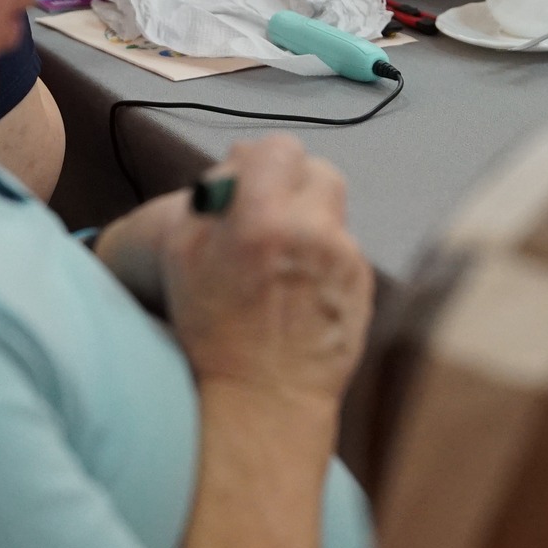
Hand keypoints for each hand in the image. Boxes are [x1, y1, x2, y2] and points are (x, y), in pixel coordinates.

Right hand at [161, 137, 373, 404]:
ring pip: (333, 212)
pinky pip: (344, 249)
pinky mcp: (364, 284)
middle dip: (292, 186)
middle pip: (318, 171)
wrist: (264, 398)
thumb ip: (210, 197)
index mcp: (262, 220)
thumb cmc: (213, 331)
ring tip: (283, 257)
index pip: (279, 149)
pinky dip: (323, 257)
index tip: (249, 180)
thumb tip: (238, 163)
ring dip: (310, 220)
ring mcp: (345, 259)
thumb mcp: (183, 254)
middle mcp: (313, 233)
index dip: (261, 161)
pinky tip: (300, 287)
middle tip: (269, 214)